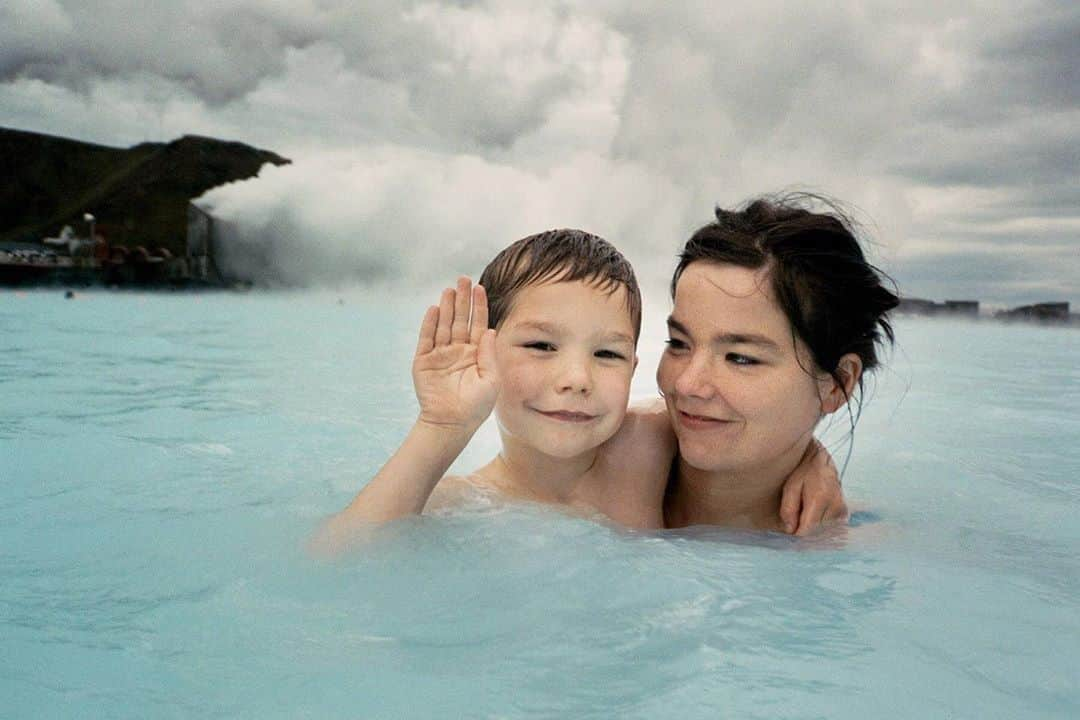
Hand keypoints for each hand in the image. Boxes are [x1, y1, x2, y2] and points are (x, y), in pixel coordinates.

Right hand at [412, 276, 497, 432]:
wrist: (451, 424)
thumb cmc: (475, 407)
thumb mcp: (491, 380)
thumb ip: (490, 354)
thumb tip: (491, 330)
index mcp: (476, 354)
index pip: (478, 324)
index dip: (479, 306)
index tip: (480, 288)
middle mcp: (458, 351)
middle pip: (461, 320)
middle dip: (462, 299)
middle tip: (463, 279)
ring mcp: (440, 355)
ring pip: (444, 325)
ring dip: (447, 307)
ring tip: (449, 289)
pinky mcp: (423, 361)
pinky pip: (426, 338)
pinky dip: (430, 324)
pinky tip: (435, 309)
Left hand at [779, 439, 848, 534]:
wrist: (821, 460)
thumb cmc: (803, 471)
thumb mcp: (790, 486)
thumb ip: (788, 509)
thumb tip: (790, 530)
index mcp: (820, 498)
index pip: (807, 529)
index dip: (795, 531)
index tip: (789, 528)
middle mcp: (835, 505)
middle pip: (814, 531)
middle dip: (803, 526)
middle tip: (796, 513)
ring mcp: (842, 509)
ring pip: (821, 529)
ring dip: (812, 524)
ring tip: (806, 508)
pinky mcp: (844, 512)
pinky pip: (829, 526)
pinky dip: (820, 522)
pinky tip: (815, 511)